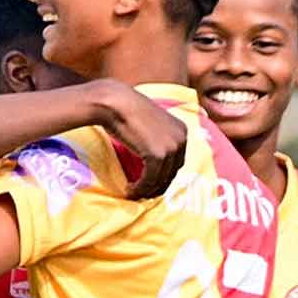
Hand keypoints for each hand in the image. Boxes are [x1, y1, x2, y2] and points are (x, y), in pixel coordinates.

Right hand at [94, 79, 186, 198]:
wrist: (116, 103)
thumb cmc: (127, 111)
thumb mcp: (150, 124)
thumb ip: (158, 140)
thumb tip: (155, 163)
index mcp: (182, 130)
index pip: (177, 162)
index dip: (164, 176)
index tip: (151, 184)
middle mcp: (181, 139)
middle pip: (172, 173)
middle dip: (157, 186)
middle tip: (143, 194)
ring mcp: (171, 148)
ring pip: (161, 179)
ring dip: (147, 190)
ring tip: (134, 193)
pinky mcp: (158, 156)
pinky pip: (150, 180)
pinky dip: (140, 188)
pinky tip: (130, 189)